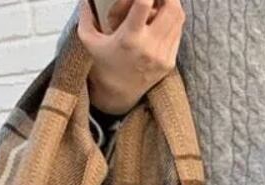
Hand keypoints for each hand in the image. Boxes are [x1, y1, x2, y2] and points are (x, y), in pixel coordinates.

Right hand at [77, 0, 185, 115]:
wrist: (116, 96)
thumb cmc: (102, 66)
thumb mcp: (87, 39)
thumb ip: (86, 13)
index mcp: (129, 38)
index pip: (144, 3)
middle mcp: (149, 47)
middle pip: (171, 8)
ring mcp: (162, 56)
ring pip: (178, 18)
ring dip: (171, 3)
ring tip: (159, 0)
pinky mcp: (169, 62)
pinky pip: (178, 32)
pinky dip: (173, 19)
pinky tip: (162, 16)